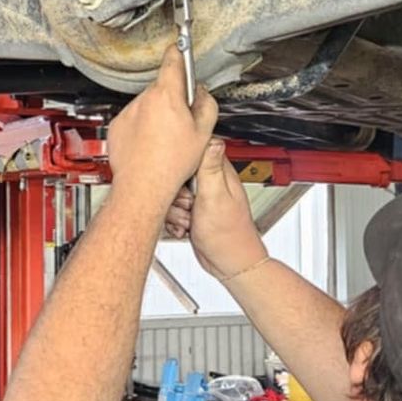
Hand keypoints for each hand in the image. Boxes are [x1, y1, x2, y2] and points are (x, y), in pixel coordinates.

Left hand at [105, 45, 218, 212]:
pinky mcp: (118, 126)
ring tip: (165, 138)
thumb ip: (206, 105)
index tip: (180, 48)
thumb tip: (201, 94)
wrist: (143, 186)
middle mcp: (144, 100)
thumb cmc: (171, 164)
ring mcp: (128, 112)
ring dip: (156, 114)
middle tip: (182, 120)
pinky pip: (133, 119)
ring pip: (147, 105)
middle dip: (172, 98)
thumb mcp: (203, 133)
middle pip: (162, 88)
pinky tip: (150, 144)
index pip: (172, 61)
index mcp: (166, 96)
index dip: (179, 53)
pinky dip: (142, 127)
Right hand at [165, 139, 266, 279]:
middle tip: (187, 206)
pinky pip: (172, 210)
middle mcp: (210, 182)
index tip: (180, 181)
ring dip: (174, 212)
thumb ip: (210, 167)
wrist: (230, 263)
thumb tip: (211, 137)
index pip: (191, 152)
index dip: (180, 166)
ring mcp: (201, 197)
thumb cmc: (227, 235)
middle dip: (174, 195)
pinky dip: (175, 222)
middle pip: (176, 175)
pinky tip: (185, 228)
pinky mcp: (193, 211)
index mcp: (218, 172)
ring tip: (188, 220)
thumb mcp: (215, 196)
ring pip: (171, 194)